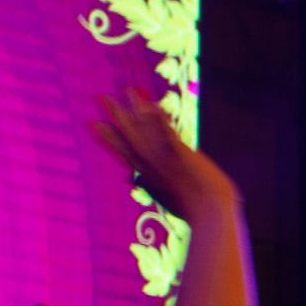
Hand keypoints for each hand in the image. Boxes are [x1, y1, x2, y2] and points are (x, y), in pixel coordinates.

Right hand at [90, 87, 236, 222]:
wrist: (210, 214)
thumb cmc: (190, 209)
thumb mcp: (164, 198)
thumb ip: (147, 185)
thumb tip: (130, 177)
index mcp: (148, 175)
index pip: (124, 152)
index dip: (110, 138)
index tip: (95, 124)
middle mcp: (153, 165)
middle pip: (131, 136)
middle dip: (119, 116)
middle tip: (105, 98)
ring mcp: (166, 159)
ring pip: (148, 130)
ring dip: (138, 109)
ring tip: (129, 91)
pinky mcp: (183, 154)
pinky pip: (169, 133)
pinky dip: (161, 120)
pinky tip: (154, 106)